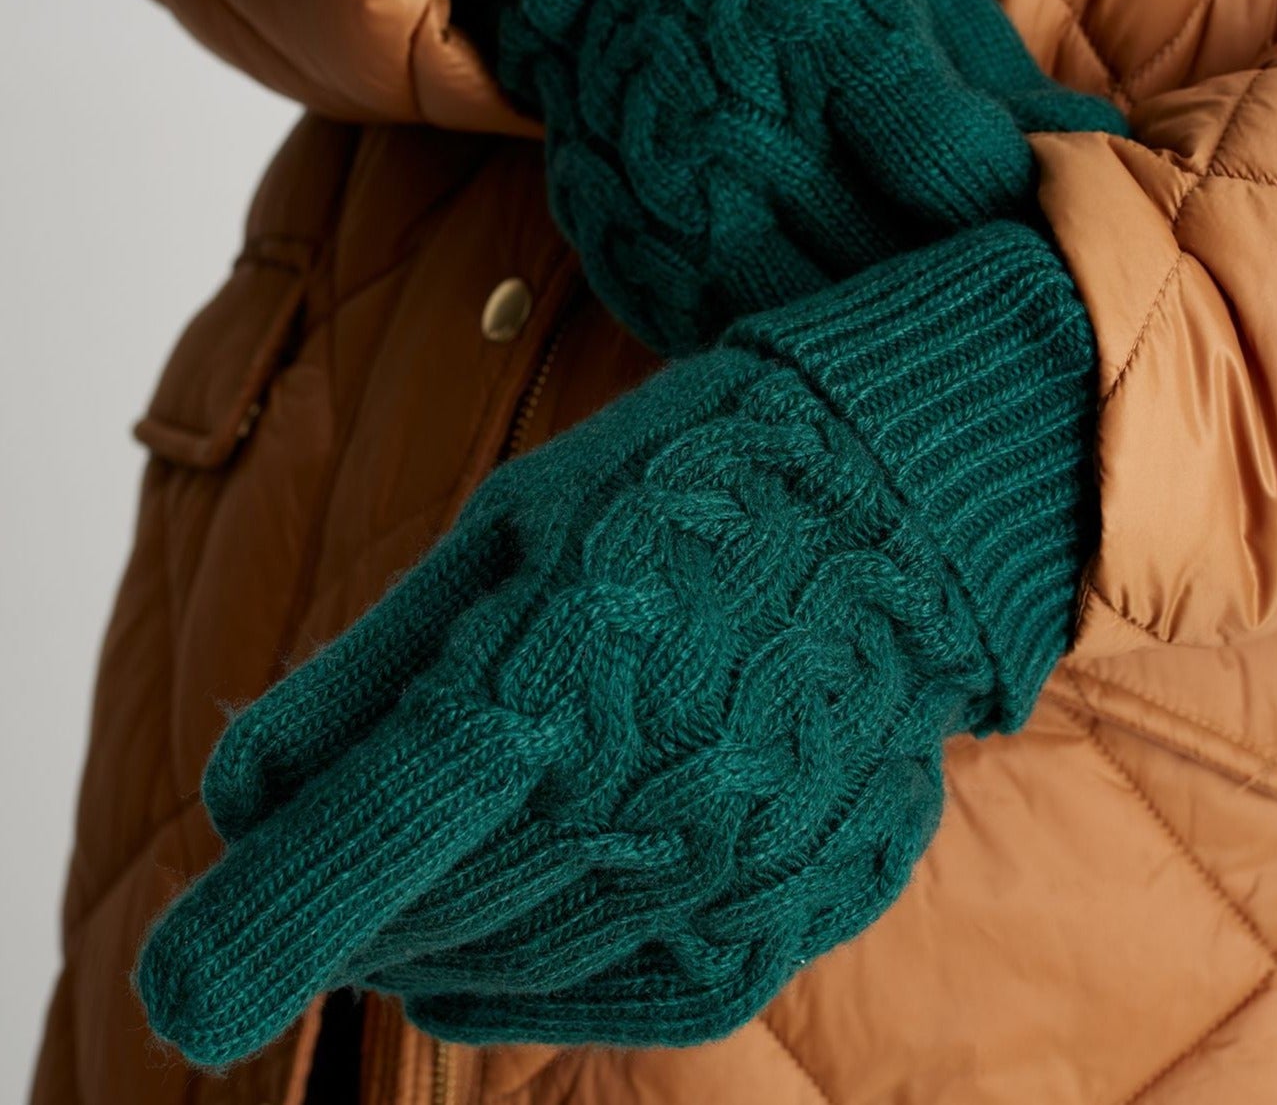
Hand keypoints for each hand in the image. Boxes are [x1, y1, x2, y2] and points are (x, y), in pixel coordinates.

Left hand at [134, 220, 1095, 1064]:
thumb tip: (247, 792)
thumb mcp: (507, 530)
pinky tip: (509, 956)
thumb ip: (373, 671)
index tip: (188, 990)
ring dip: (437, 953)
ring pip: (531, 966)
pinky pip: (648, 994)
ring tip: (409, 910)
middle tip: (327, 877)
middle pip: (440, 913)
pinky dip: (549, 988)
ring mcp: (741, 857)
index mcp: (563, 667)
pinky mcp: (802, 895)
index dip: (267, 920)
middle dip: (351, 912)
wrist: (884, 497)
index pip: (383, 826)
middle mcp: (656, 785)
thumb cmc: (680, 488)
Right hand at [408, 0, 1124, 353]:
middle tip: (994, 269)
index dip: (1019, 202)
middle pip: (893, 268)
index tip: (1032, 196)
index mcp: (823, 41)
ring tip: (909, 296)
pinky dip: (788, 333)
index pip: (959, 175)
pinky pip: (728, 340)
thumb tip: (1091, 142)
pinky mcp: (628, 257)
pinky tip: (815, 291)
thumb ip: (983, 57)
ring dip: (876, 321)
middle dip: (960, 276)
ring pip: (813, 325)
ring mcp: (675, 212)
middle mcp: (742, 140)